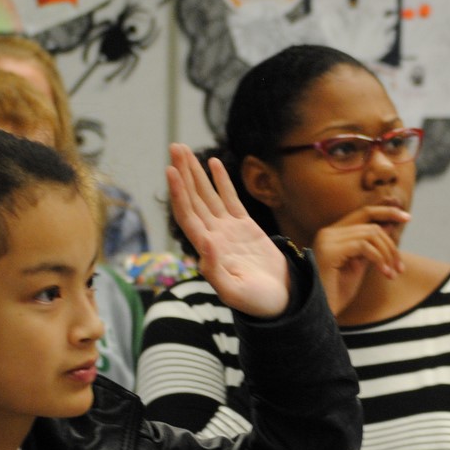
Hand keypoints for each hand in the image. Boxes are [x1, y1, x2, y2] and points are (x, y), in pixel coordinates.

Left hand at [166, 144, 289, 318]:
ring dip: (196, 173)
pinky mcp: (245, 227)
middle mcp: (213, 236)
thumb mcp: (234, 292)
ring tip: (184, 150)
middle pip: (193, 199)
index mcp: (207, 250)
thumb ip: (215, 270)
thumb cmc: (256, 302)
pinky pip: (230, 199)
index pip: (187, 216)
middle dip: (183, 174)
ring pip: (208, 195)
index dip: (178, 194)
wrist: (279, 301)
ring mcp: (228, 230)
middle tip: (174, 147)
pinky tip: (213, 163)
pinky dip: (221, 181)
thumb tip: (204, 242)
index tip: (171, 171)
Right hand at [311, 205, 407, 315]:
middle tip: (400, 268)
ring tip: (392, 274)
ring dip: (387, 254)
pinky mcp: (330, 251)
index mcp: (333, 233)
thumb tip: (390, 225)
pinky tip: (385, 273)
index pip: (364, 213)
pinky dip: (379, 258)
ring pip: (370, 234)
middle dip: (391, 244)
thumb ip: (371, 246)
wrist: (320, 312)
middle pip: (371, 224)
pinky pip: (364, 246)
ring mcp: (327, 240)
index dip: (387, 212)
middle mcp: (328, 232)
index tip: (408, 218)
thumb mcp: (359, 266)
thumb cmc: (336, 293)